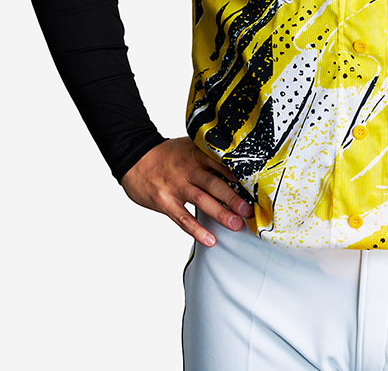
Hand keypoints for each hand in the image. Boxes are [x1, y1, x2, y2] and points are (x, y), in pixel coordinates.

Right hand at [120, 137, 252, 246]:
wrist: (134, 159)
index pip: (219, 162)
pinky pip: (182, 218)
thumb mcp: (188, 146)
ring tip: (236, 225)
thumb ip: (208, 155)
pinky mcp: (164, 202)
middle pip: (214, 183)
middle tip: (249, 210)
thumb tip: (236, 166)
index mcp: (195, 154)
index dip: (236, 173)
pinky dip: (197, 230)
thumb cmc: (166, 155)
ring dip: (221, 214)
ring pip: (201, 201)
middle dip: (233, 198)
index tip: (253, 184)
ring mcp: (175, 186)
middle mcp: (187, 169)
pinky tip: (210, 239)